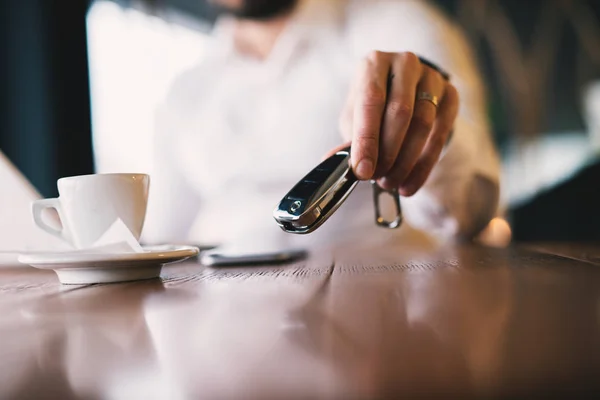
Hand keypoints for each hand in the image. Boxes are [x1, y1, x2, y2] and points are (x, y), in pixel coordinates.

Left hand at [338, 51, 458, 195]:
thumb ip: (350, 140)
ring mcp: (431, 77)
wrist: (401, 93)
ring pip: (423, 123)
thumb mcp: (354, 119)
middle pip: (401, 111)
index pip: (371, 101)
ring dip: (406, 161)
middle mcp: (405, 64)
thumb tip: (337, 163)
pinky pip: (441, 133)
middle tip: (378, 178)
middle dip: (388, 152)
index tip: (362, 170)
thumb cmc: (372, 108)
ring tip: (390, 183)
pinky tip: (409, 182)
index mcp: (374, 64)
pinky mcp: (451, 95)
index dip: (367, 139)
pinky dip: (424, 164)